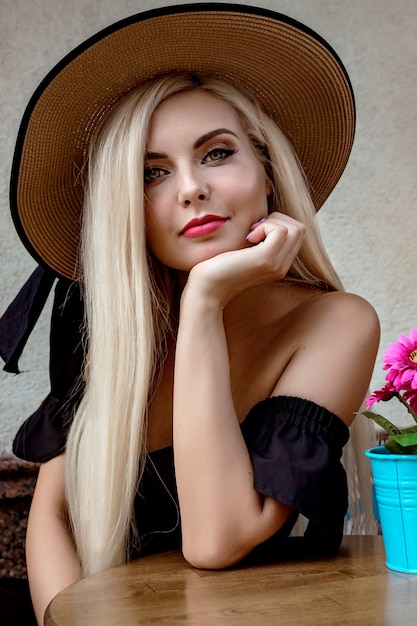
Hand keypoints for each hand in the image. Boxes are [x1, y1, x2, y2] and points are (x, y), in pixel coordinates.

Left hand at [185, 212, 305, 307]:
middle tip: (254, 230)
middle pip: (300, 229)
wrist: (206, 289)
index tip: (254, 231)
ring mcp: (276, 264)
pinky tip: (249, 238)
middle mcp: (282, 267)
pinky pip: (280, 231)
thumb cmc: (217, 268)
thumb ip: (257, 241)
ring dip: (272, 222)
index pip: (297, 234)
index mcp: (278, 265)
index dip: (277, 223)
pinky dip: (265, 226)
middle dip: (278, 219)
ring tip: (252, 233)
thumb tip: (262, 218)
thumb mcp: (243, 253)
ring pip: (296, 228)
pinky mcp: (266, 259)